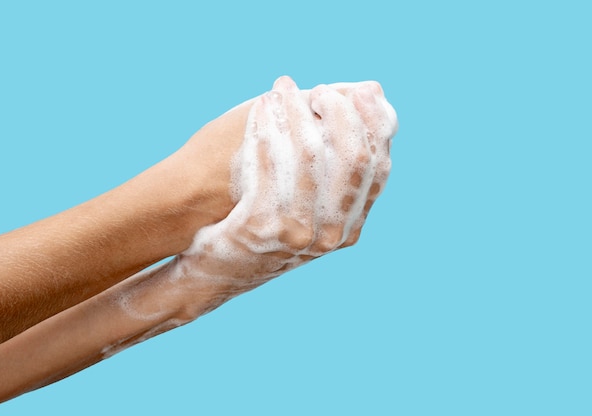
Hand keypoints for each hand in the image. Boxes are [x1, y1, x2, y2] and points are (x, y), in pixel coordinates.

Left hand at [161, 75, 397, 318]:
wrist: (213, 266)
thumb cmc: (259, 220)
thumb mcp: (305, 196)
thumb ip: (333, 156)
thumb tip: (373, 92)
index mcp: (349, 226)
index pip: (378, 167)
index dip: (374, 124)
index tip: (362, 91)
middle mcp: (331, 233)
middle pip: (352, 158)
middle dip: (338, 114)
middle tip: (318, 89)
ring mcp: (299, 233)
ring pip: (309, 154)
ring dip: (296, 113)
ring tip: (282, 90)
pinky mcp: (262, 228)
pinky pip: (270, 164)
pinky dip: (266, 129)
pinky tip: (261, 108)